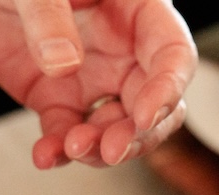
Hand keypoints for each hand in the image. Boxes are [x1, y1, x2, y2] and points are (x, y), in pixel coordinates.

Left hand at [0, 0, 194, 167]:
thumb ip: (48, 16)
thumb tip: (66, 65)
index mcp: (136, 9)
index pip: (173, 54)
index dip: (168, 88)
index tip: (145, 116)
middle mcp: (123, 49)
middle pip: (154, 102)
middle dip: (137, 133)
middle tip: (111, 150)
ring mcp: (93, 78)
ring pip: (117, 127)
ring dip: (100, 148)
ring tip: (71, 148)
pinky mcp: (57, 100)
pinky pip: (68, 134)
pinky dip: (58, 151)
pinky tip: (45, 155)